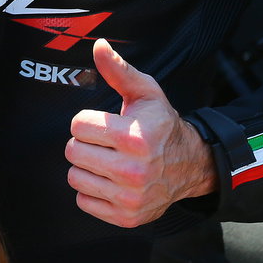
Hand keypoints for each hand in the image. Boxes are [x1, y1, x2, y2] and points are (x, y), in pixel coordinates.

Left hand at [66, 39, 215, 227]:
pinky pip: (83, 201)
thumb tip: (97, 45)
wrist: (190, 166)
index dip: (88, 120)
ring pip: (74, 177)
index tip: (104, 123)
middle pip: (72, 151)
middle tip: (105, 143)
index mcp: (134, 137)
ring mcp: (130, 198)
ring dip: (87, 167)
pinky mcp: (126, 217)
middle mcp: (133, 171)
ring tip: (107, 160)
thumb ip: (118, 70)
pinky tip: (110, 180)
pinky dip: (92, 190)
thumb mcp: (145, 93)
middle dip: (85, 143)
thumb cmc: (160, 124)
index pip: (78, 125)